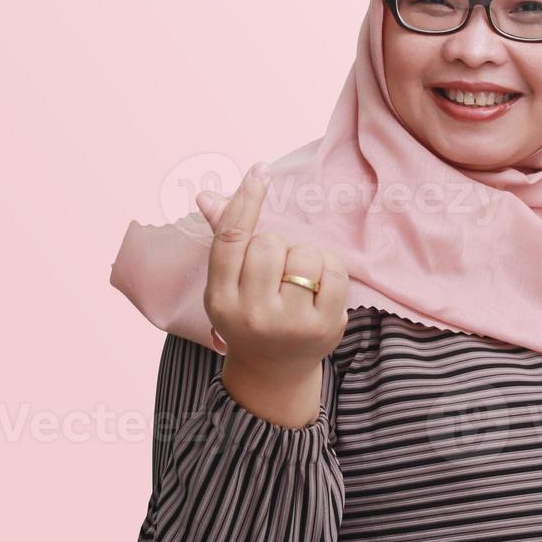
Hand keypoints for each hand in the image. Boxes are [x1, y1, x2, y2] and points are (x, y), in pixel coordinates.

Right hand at [197, 161, 349, 422]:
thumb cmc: (250, 314)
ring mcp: (288, 323)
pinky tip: (321, 286)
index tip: (261, 171)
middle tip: (277, 271)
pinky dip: (331, 268)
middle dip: (278, 246)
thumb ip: (225, 239)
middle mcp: (251, 313)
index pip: (232, 238)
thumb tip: (207, 195)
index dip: (246, 199)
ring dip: (306, 257)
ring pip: (304, 255)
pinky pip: (334, 271)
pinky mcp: (323, 327)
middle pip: (270, 244)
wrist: (273, 371)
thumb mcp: (229, 284)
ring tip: (299, 281)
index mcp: (219, 298)